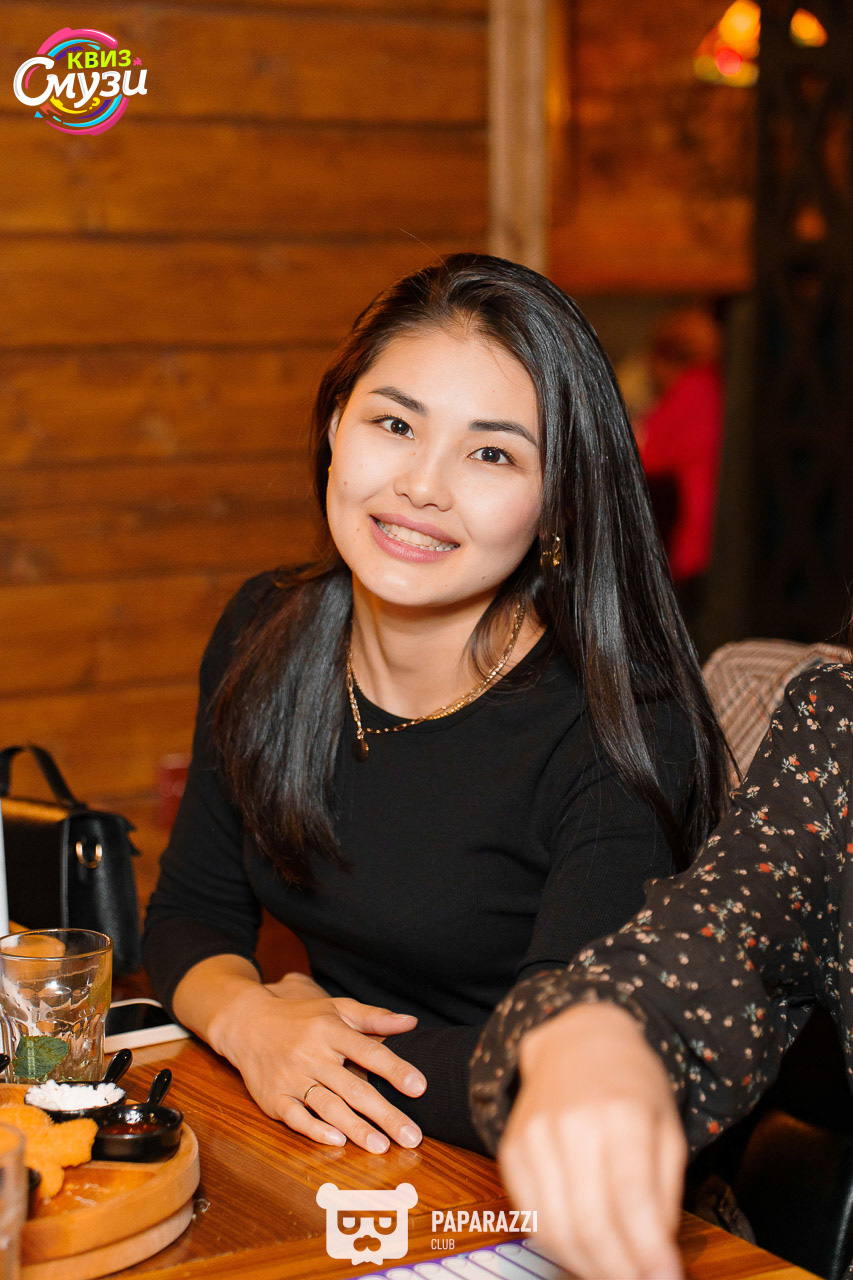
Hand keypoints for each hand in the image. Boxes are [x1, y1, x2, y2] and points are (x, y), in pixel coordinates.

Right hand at [208, 970, 426, 1152]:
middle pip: (354, 1087)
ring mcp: (291, 1077)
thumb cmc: (300, 1016)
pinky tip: (338, 1142)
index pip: (369, 1051)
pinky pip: (296, 1118)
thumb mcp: (335, 1008)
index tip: (420, 1087)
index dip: (395, 1069)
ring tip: (382, 1146)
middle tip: (412, 1136)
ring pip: (328, 1106)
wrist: (246, 1022)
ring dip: (357, 1129)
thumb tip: (411, 1022)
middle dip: (385, 1113)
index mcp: (330, 1030)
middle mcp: (312, 1054)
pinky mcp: (273, 1097)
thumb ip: (373, 1018)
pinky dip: (316, 1130)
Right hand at [499, 1002, 686, 1279]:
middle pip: (592, 1223)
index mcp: (621, 1113)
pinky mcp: (511, 1148)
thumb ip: (664, 1193)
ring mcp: (535, 1135)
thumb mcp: (667, 1128)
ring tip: (615, 1276)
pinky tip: (584, 1254)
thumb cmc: (632, 1086)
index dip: (649, 1254)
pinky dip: (558, 1247)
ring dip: (588, 1268)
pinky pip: (531, 1216)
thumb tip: (658, 1256)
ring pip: (557, 1228)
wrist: (578, 1042)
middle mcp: (572, 1123)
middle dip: (619, 1272)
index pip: (632, 1201)